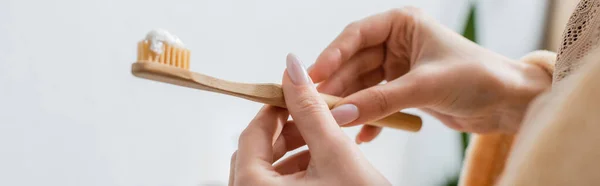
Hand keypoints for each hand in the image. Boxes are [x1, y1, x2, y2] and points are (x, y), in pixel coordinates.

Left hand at [229, 54, 388, 185]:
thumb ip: (311, 109)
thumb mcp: (335, 153)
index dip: (276, 108)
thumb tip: (291, 67)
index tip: (297, 93)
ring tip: (324, 136)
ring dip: (294, 150)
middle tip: (314, 114)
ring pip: (268, 171)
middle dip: (286, 130)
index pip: (251, 134)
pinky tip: (322, 162)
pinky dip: (297, 171)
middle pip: (257, 153)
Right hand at [308, 7, 550, 141]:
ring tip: (333, 121)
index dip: (332, 55)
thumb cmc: (478, 77)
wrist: (510, 103)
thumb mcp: (425, 86)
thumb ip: (380, 100)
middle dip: (338, 85)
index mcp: (403, 24)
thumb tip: (339, 114)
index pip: (356, 35)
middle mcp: (398, 42)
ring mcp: (400, 67)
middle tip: (316, 104)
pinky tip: (361, 134)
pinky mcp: (405, 90)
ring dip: (351, 103)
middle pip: (355, 62)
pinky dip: (370, 117)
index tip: (313, 76)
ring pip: (364, 84)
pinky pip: (378, 102)